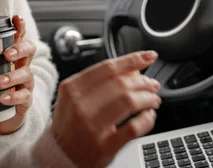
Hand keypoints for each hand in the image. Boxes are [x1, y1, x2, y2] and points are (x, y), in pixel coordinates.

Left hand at [0, 15, 34, 134]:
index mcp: (10, 56)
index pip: (18, 37)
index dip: (19, 26)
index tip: (15, 18)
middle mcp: (21, 66)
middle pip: (30, 49)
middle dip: (20, 49)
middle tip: (6, 54)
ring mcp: (25, 83)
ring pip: (27, 73)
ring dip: (12, 76)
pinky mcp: (26, 100)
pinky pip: (25, 96)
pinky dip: (14, 97)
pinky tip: (3, 99)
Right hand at [51, 51, 160, 167]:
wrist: (59, 155)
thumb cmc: (70, 123)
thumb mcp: (74, 97)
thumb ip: (98, 82)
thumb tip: (132, 69)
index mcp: (72, 88)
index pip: (107, 67)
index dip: (133, 60)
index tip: (149, 56)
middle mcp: (80, 105)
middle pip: (121, 84)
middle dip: (144, 82)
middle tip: (153, 84)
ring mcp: (91, 126)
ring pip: (129, 102)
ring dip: (148, 99)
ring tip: (153, 99)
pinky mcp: (103, 146)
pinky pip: (133, 128)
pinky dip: (147, 120)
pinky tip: (149, 116)